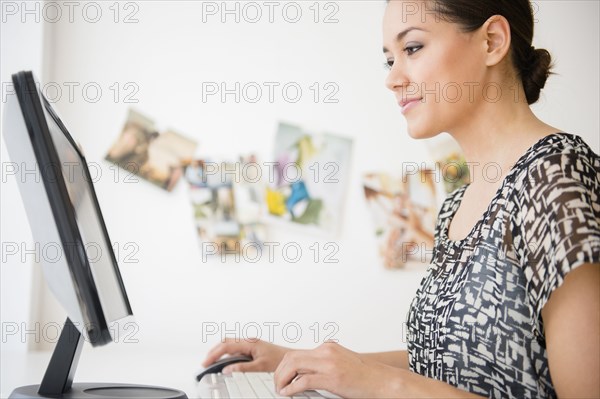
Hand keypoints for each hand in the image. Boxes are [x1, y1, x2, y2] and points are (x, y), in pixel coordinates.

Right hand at [202, 338, 290, 372]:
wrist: (291, 358)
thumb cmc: (279, 359)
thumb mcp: (260, 366)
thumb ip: (243, 367)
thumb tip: (228, 369)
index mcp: (250, 342)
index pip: (226, 345)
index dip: (214, 354)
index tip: (206, 362)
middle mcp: (249, 340)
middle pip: (225, 342)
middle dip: (214, 351)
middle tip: (205, 362)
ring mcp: (250, 343)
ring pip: (229, 344)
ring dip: (219, 352)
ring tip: (211, 362)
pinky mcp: (251, 347)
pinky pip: (235, 348)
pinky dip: (226, 353)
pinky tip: (224, 362)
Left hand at [274, 342, 397, 397]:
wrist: (383, 381)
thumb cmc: (365, 377)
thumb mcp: (341, 364)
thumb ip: (324, 366)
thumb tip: (305, 376)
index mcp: (328, 348)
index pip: (297, 353)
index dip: (285, 366)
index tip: (281, 377)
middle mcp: (326, 351)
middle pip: (291, 357)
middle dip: (280, 372)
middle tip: (278, 385)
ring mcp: (329, 363)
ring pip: (294, 365)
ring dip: (282, 378)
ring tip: (281, 390)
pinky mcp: (332, 377)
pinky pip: (304, 380)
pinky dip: (292, 388)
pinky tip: (289, 394)